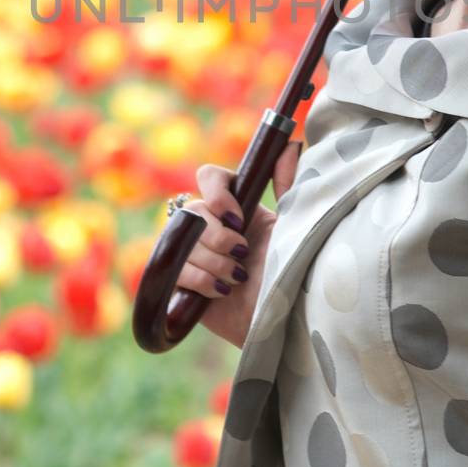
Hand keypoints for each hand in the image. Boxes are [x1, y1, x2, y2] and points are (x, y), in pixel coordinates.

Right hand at [173, 141, 302, 347]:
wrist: (282, 323)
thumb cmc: (292, 273)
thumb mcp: (292, 225)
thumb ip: (288, 184)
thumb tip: (290, 143)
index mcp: (237, 206)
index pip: (209, 176)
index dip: (216, 192)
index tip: (237, 216)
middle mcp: (212, 225)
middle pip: (194, 210)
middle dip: (219, 237)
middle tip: (242, 255)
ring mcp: (194, 253)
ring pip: (183, 240)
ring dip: (214, 262)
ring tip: (238, 278)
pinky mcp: (181, 281)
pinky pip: (174, 267)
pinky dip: (201, 279)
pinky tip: (221, 291)